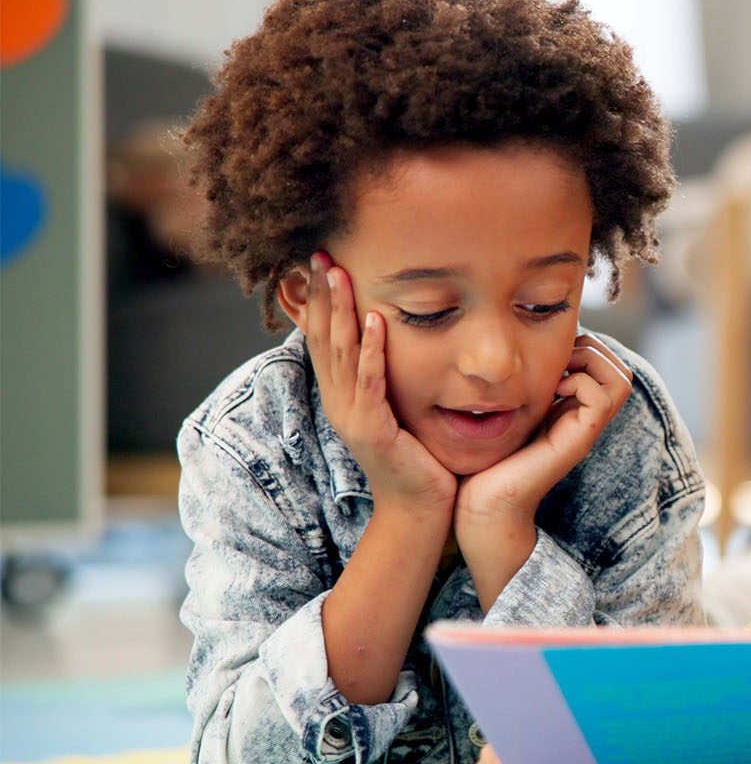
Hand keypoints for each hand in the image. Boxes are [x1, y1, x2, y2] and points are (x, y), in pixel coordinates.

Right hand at [300, 253, 455, 512]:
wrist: (419, 509)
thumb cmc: (415, 459)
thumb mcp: (393, 411)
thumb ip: (384, 380)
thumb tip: (387, 345)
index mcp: (341, 396)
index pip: (323, 339)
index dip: (319, 301)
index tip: (317, 263)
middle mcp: (338, 402)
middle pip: (324, 338)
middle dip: (322, 294)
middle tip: (319, 253)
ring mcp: (352, 416)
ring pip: (341, 353)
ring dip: (341, 311)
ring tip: (339, 273)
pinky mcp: (373, 429)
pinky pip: (371, 381)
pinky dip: (372, 349)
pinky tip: (376, 320)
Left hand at [455, 335, 633, 524]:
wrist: (480, 506)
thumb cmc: (483, 460)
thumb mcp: (505, 411)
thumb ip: (519, 387)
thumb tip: (513, 352)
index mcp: (570, 410)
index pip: (604, 364)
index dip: (583, 346)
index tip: (546, 354)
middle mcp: (584, 420)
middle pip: (619, 368)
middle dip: (590, 349)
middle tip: (554, 362)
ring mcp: (584, 431)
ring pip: (620, 378)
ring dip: (589, 363)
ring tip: (556, 375)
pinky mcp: (576, 442)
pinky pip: (602, 397)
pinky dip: (579, 381)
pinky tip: (551, 391)